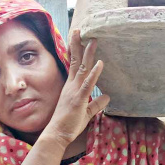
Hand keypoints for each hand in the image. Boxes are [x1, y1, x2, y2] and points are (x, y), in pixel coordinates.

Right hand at [41, 30, 110, 147]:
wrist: (57, 134)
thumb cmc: (69, 124)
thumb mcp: (86, 112)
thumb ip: (96, 104)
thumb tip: (107, 96)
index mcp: (72, 87)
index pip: (75, 66)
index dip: (77, 51)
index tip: (78, 38)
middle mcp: (72, 86)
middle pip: (76, 61)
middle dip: (78, 45)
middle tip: (80, 30)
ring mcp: (74, 91)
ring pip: (82, 69)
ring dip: (88, 54)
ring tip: (93, 40)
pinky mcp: (78, 99)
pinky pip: (87, 84)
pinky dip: (94, 73)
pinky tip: (99, 63)